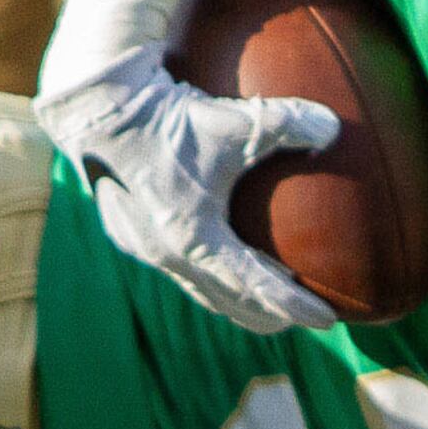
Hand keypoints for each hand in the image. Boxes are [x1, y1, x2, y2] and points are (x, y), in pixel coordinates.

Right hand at [44, 58, 343, 331]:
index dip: (293, 305)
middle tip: (300, 319)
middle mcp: (166, 254)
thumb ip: (288, 122)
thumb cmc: (166, 118)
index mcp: (193, 238)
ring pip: (197, 289)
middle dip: (265, 316)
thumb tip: (333, 128)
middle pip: (225, 303)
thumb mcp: (234, 120)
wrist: (94, 109)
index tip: (327, 318)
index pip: (254, 287)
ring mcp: (143, 247)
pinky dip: (205, 272)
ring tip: (263, 301)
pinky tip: (216, 255)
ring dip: (232, 299)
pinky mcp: (128, 233)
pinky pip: (176, 266)